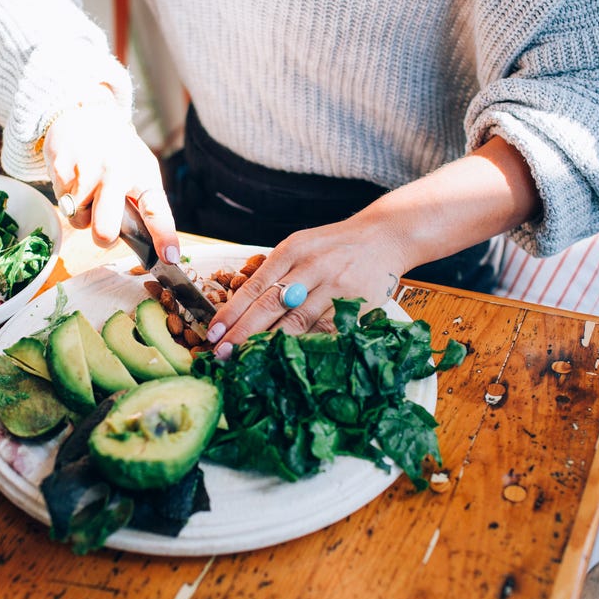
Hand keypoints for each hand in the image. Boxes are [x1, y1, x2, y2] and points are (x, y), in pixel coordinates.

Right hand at [43, 93, 179, 261]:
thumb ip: (142, 202)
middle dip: (103, 237)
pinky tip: (74, 178)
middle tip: (105, 226)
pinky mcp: (60, 168)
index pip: (156, 211)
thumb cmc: (115, 151)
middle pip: (105, 230)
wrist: (82, 112)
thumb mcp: (138, 169)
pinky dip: (68, 197)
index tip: (169, 256)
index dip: (163, 236)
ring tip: (89, 188)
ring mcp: (86, 170)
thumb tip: (147, 243)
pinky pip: (62, 203)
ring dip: (83, 213)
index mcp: (141, 175)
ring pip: (80, 221)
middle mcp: (116, 173)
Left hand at [204, 212, 406, 358]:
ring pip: (298, 321)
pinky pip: (326, 331)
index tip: (214, 333)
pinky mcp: (356, 305)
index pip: (256, 285)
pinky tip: (287, 360)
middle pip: (271, 306)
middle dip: (244, 332)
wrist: (384, 237)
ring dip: (270, 344)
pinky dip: (305, 346)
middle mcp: (313, 267)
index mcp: (293, 250)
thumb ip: (276, 272)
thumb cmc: (334, 246)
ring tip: (248, 361)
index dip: (233, 311)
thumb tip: (240, 310)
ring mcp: (336, 287)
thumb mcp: (301, 246)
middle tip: (222, 354)